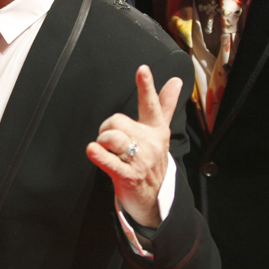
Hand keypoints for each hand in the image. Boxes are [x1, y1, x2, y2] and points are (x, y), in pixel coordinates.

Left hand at [86, 65, 181, 227]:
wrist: (154, 198)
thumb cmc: (151, 159)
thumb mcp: (159, 132)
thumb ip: (165, 105)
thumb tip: (176, 80)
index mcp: (156, 129)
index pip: (152, 105)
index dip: (146, 87)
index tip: (142, 70)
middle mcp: (151, 143)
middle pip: (117, 121)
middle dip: (107, 129)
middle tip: (111, 142)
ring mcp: (141, 160)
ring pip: (112, 137)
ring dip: (102, 143)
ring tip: (106, 151)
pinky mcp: (129, 177)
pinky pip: (110, 162)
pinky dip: (100, 155)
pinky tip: (92, 150)